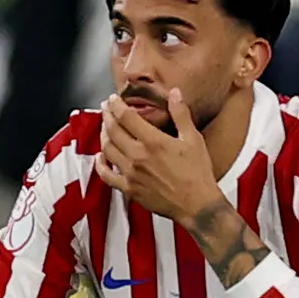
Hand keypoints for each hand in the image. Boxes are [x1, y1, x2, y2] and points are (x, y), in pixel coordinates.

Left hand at [95, 86, 227, 232]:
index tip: (114, 99)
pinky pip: (106, 174)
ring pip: (107, 149)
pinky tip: (101, 157)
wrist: (196, 204)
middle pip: (113, 130)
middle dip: (107, 116)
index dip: (117, 105)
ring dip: (103, 135)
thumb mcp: (194, 139)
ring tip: (105, 127)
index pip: (126, 117)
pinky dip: (100, 164)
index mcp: (153, 141)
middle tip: (106, 108)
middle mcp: (137, 156)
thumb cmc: (198, 173)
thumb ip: (181, 114)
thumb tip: (175, 93)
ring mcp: (130, 173)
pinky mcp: (128, 188)